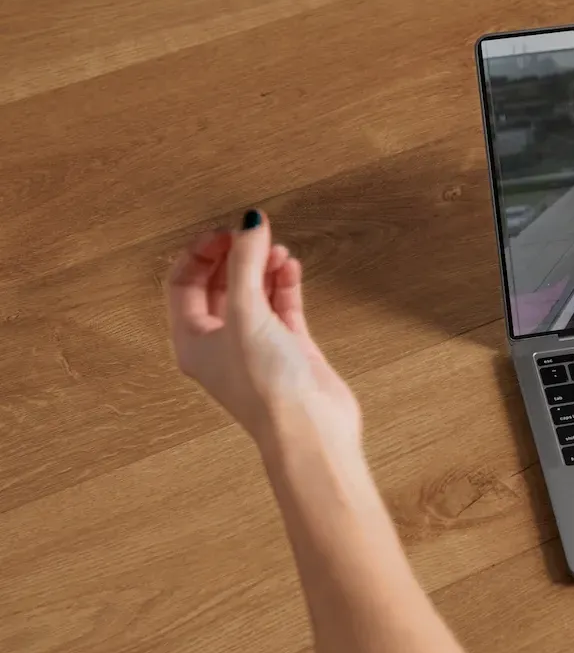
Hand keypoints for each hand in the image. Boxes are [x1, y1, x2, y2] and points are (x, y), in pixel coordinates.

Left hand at [166, 210, 360, 450]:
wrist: (311, 429)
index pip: (183, 283)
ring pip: (253, 293)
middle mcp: (221, 342)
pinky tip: (291, 267)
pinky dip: (285, 284)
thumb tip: (249, 223)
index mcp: (192, 340)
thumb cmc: (267, 386)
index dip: (202, 252)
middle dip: (235, 257)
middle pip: (219, 285)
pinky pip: (282, 306)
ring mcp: (256, 345)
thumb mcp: (246, 314)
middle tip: (252, 234)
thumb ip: (246, 264)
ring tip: (278, 250)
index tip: (228, 232)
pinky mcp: (289, 348)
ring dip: (263, 268)